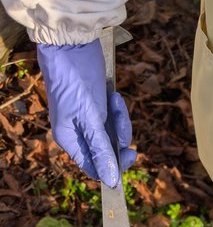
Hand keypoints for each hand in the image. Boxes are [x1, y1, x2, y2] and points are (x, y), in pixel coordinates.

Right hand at [36, 40, 136, 186]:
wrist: (72, 45)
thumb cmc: (75, 82)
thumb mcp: (90, 119)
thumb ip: (101, 150)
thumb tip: (111, 181)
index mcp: (70, 140)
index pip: (94, 168)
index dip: (113, 167)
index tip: (130, 154)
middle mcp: (79, 134)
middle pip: (108, 153)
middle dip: (120, 138)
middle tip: (123, 123)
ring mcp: (89, 121)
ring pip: (115, 136)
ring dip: (121, 120)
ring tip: (115, 100)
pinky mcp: (99, 108)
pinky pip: (116, 120)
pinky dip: (119, 110)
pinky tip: (114, 94)